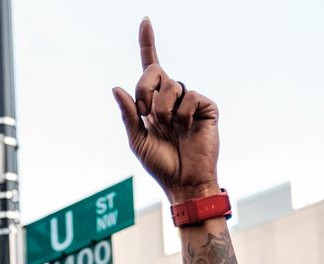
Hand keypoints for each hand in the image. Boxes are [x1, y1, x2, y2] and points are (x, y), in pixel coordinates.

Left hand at [111, 18, 219, 201]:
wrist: (184, 182)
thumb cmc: (161, 164)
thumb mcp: (137, 140)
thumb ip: (128, 114)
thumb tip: (116, 88)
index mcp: (152, 102)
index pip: (149, 67)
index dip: (147, 43)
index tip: (145, 21)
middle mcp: (171, 97)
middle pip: (155, 70)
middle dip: (145, 88)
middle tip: (145, 112)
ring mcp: (189, 102)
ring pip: (172, 85)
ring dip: (163, 108)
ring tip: (169, 128)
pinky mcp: (206, 107)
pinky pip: (190, 97)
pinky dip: (182, 114)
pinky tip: (186, 129)